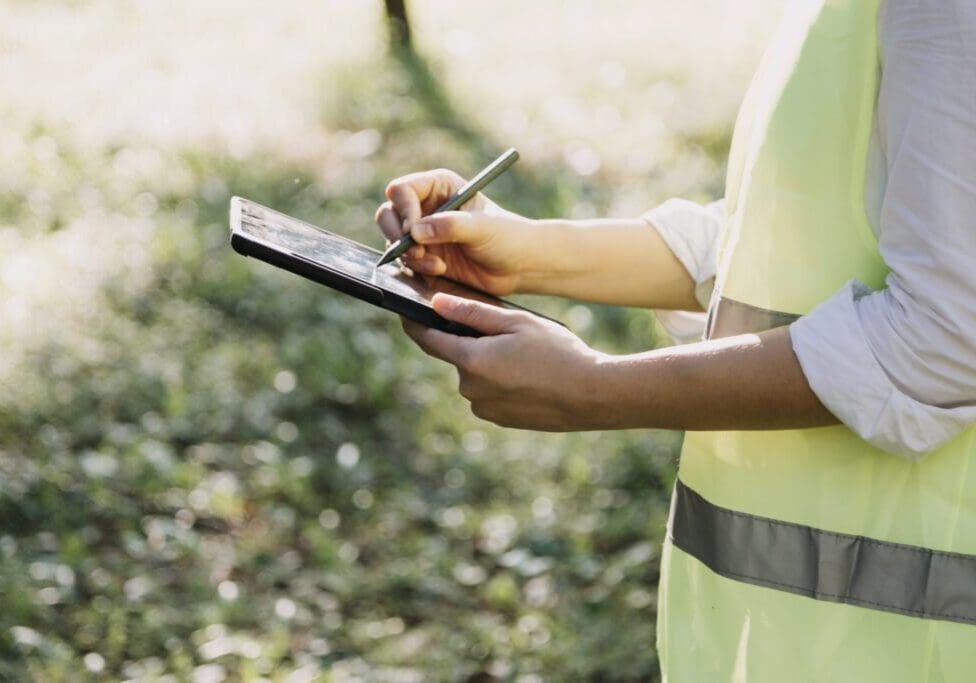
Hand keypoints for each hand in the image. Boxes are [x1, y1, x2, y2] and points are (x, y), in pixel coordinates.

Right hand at [375, 168, 536, 295]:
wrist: (519, 266)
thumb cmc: (508, 237)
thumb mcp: (483, 228)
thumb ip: (450, 226)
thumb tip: (415, 232)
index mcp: (439, 187)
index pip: (403, 190)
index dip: (404, 210)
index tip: (414, 231)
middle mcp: (426, 207)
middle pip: (388, 214)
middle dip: (397, 235)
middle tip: (417, 251)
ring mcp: (423, 233)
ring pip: (393, 241)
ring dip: (409, 256)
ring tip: (436, 265)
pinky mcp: (425, 257)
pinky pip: (405, 262)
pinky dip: (416, 268)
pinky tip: (439, 271)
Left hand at [402, 293, 606, 430]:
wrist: (591, 395)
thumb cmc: (557, 352)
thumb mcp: (516, 322)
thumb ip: (473, 313)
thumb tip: (436, 304)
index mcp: (471, 360)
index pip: (428, 339)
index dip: (414, 323)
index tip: (405, 311)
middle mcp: (470, 389)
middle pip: (459, 356)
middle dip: (473, 341)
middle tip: (507, 331)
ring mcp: (485, 408)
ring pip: (476, 375)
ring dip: (490, 362)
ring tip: (527, 355)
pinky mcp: (501, 419)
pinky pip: (491, 393)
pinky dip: (503, 381)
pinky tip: (530, 374)